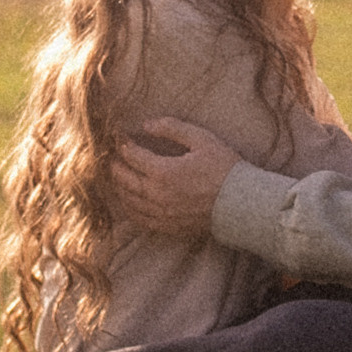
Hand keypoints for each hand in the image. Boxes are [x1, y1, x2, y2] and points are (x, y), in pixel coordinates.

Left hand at [111, 121, 240, 237]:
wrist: (241, 203)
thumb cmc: (224, 168)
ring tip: (115, 177)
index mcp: (163, 171)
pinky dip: (128, 209)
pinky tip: (127, 202)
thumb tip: (146, 125)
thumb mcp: (201, 139)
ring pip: (128, 201)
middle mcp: (157, 195)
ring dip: (118, 187)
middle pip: (124, 179)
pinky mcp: (168, 226)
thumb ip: (171, 128)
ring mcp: (161, 213)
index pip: (132, 156)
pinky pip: (139, 219)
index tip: (119, 137)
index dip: (122, 144)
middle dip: (114, 166)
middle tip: (110, 156)